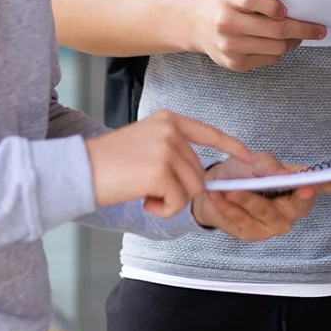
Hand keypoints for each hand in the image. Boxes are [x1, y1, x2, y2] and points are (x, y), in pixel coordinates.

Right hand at [87, 110, 254, 218]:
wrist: (78, 170)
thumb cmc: (107, 163)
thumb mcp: (144, 144)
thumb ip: (172, 151)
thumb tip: (200, 176)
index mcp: (168, 120)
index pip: (209, 133)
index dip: (232, 147)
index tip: (251, 158)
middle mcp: (171, 130)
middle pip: (199, 173)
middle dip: (179, 189)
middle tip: (148, 188)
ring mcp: (167, 149)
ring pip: (192, 190)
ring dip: (170, 201)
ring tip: (144, 192)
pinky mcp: (161, 171)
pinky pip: (178, 202)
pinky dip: (162, 209)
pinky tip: (142, 199)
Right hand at [180, 0, 325, 71]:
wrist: (196, 24)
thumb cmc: (225, 3)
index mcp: (228, 0)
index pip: (253, 0)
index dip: (273, 5)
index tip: (287, 10)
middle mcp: (227, 23)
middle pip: (273, 29)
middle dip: (302, 29)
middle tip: (318, 29)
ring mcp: (230, 46)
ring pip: (275, 47)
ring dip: (294, 42)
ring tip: (300, 36)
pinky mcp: (234, 63)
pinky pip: (268, 59)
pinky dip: (280, 51)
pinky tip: (282, 44)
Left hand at [190, 152, 330, 239]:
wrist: (214, 189)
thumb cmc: (243, 172)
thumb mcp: (254, 161)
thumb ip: (268, 167)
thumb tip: (283, 174)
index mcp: (298, 187)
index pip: (326, 185)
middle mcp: (291, 209)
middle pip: (301, 205)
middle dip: (301, 196)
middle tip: (303, 186)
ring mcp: (274, 224)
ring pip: (266, 212)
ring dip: (248, 200)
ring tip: (231, 189)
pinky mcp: (254, 234)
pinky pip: (242, 222)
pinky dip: (228, 208)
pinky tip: (219, 196)